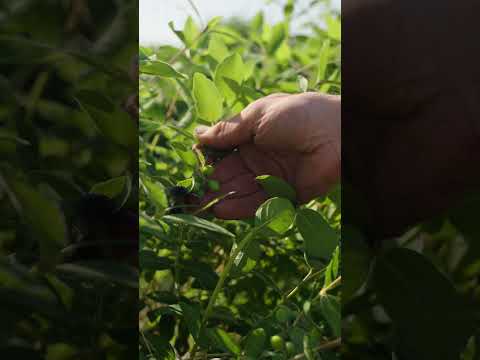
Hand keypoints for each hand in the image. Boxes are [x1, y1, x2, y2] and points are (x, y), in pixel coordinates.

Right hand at [195, 92, 340, 218]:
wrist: (336, 133)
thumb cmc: (297, 115)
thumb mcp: (256, 116)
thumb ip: (227, 130)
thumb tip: (196, 134)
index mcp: (253, 135)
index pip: (224, 150)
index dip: (208, 158)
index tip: (192, 166)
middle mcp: (261, 157)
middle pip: (230, 173)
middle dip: (210, 183)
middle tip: (189, 195)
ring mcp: (273, 177)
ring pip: (241, 190)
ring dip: (220, 198)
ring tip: (199, 206)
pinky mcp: (286, 195)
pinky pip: (259, 204)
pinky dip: (240, 208)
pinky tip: (220, 210)